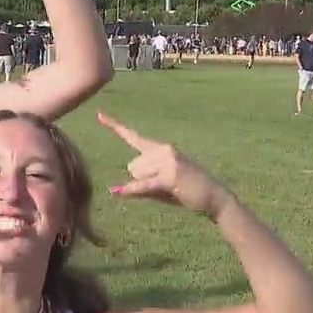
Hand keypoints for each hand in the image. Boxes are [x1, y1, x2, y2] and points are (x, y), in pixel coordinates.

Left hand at [98, 112, 233, 216]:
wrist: (214, 197)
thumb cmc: (185, 191)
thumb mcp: (159, 186)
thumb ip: (139, 184)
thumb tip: (114, 191)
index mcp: (160, 148)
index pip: (133, 137)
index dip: (115, 126)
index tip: (99, 115)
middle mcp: (163, 149)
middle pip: (132, 166)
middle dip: (142, 181)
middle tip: (165, 186)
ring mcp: (167, 161)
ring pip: (137, 175)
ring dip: (149, 188)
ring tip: (171, 188)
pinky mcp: (170, 176)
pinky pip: (143, 184)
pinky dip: (131, 190)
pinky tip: (117, 192)